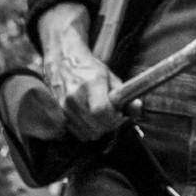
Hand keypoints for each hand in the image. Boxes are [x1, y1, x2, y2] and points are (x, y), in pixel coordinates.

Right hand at [36, 3, 120, 140]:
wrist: (63, 62)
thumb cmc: (90, 70)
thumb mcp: (112, 77)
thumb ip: (125, 95)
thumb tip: (138, 108)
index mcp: (91, 83)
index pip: (101, 110)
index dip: (114, 119)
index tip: (120, 115)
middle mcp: (74, 96)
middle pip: (94, 127)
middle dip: (109, 126)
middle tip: (114, 118)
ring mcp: (63, 106)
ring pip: (85, 134)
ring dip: (98, 131)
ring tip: (102, 118)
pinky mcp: (57, 114)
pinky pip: (75, 133)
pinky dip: (85, 131)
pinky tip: (90, 120)